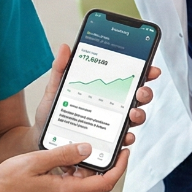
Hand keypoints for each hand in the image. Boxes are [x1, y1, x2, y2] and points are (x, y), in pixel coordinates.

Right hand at [0, 142, 126, 191]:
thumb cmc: (8, 181)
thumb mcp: (37, 160)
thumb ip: (64, 154)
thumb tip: (87, 149)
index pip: (104, 183)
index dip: (119, 168)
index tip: (124, 153)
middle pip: (95, 183)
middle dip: (100, 163)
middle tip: (101, 143)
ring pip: (82, 184)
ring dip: (83, 167)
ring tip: (75, 147)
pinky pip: (71, 187)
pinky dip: (71, 173)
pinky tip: (61, 160)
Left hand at [33, 44, 161, 148]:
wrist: (41, 138)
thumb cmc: (52, 113)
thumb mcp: (55, 88)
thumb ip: (60, 68)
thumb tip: (64, 47)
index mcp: (104, 90)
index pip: (128, 79)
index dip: (144, 73)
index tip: (151, 69)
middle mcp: (113, 107)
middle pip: (138, 98)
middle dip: (145, 93)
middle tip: (140, 90)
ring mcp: (112, 125)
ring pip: (135, 119)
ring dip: (139, 115)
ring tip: (132, 113)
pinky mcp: (107, 143)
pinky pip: (122, 142)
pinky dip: (127, 139)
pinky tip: (124, 137)